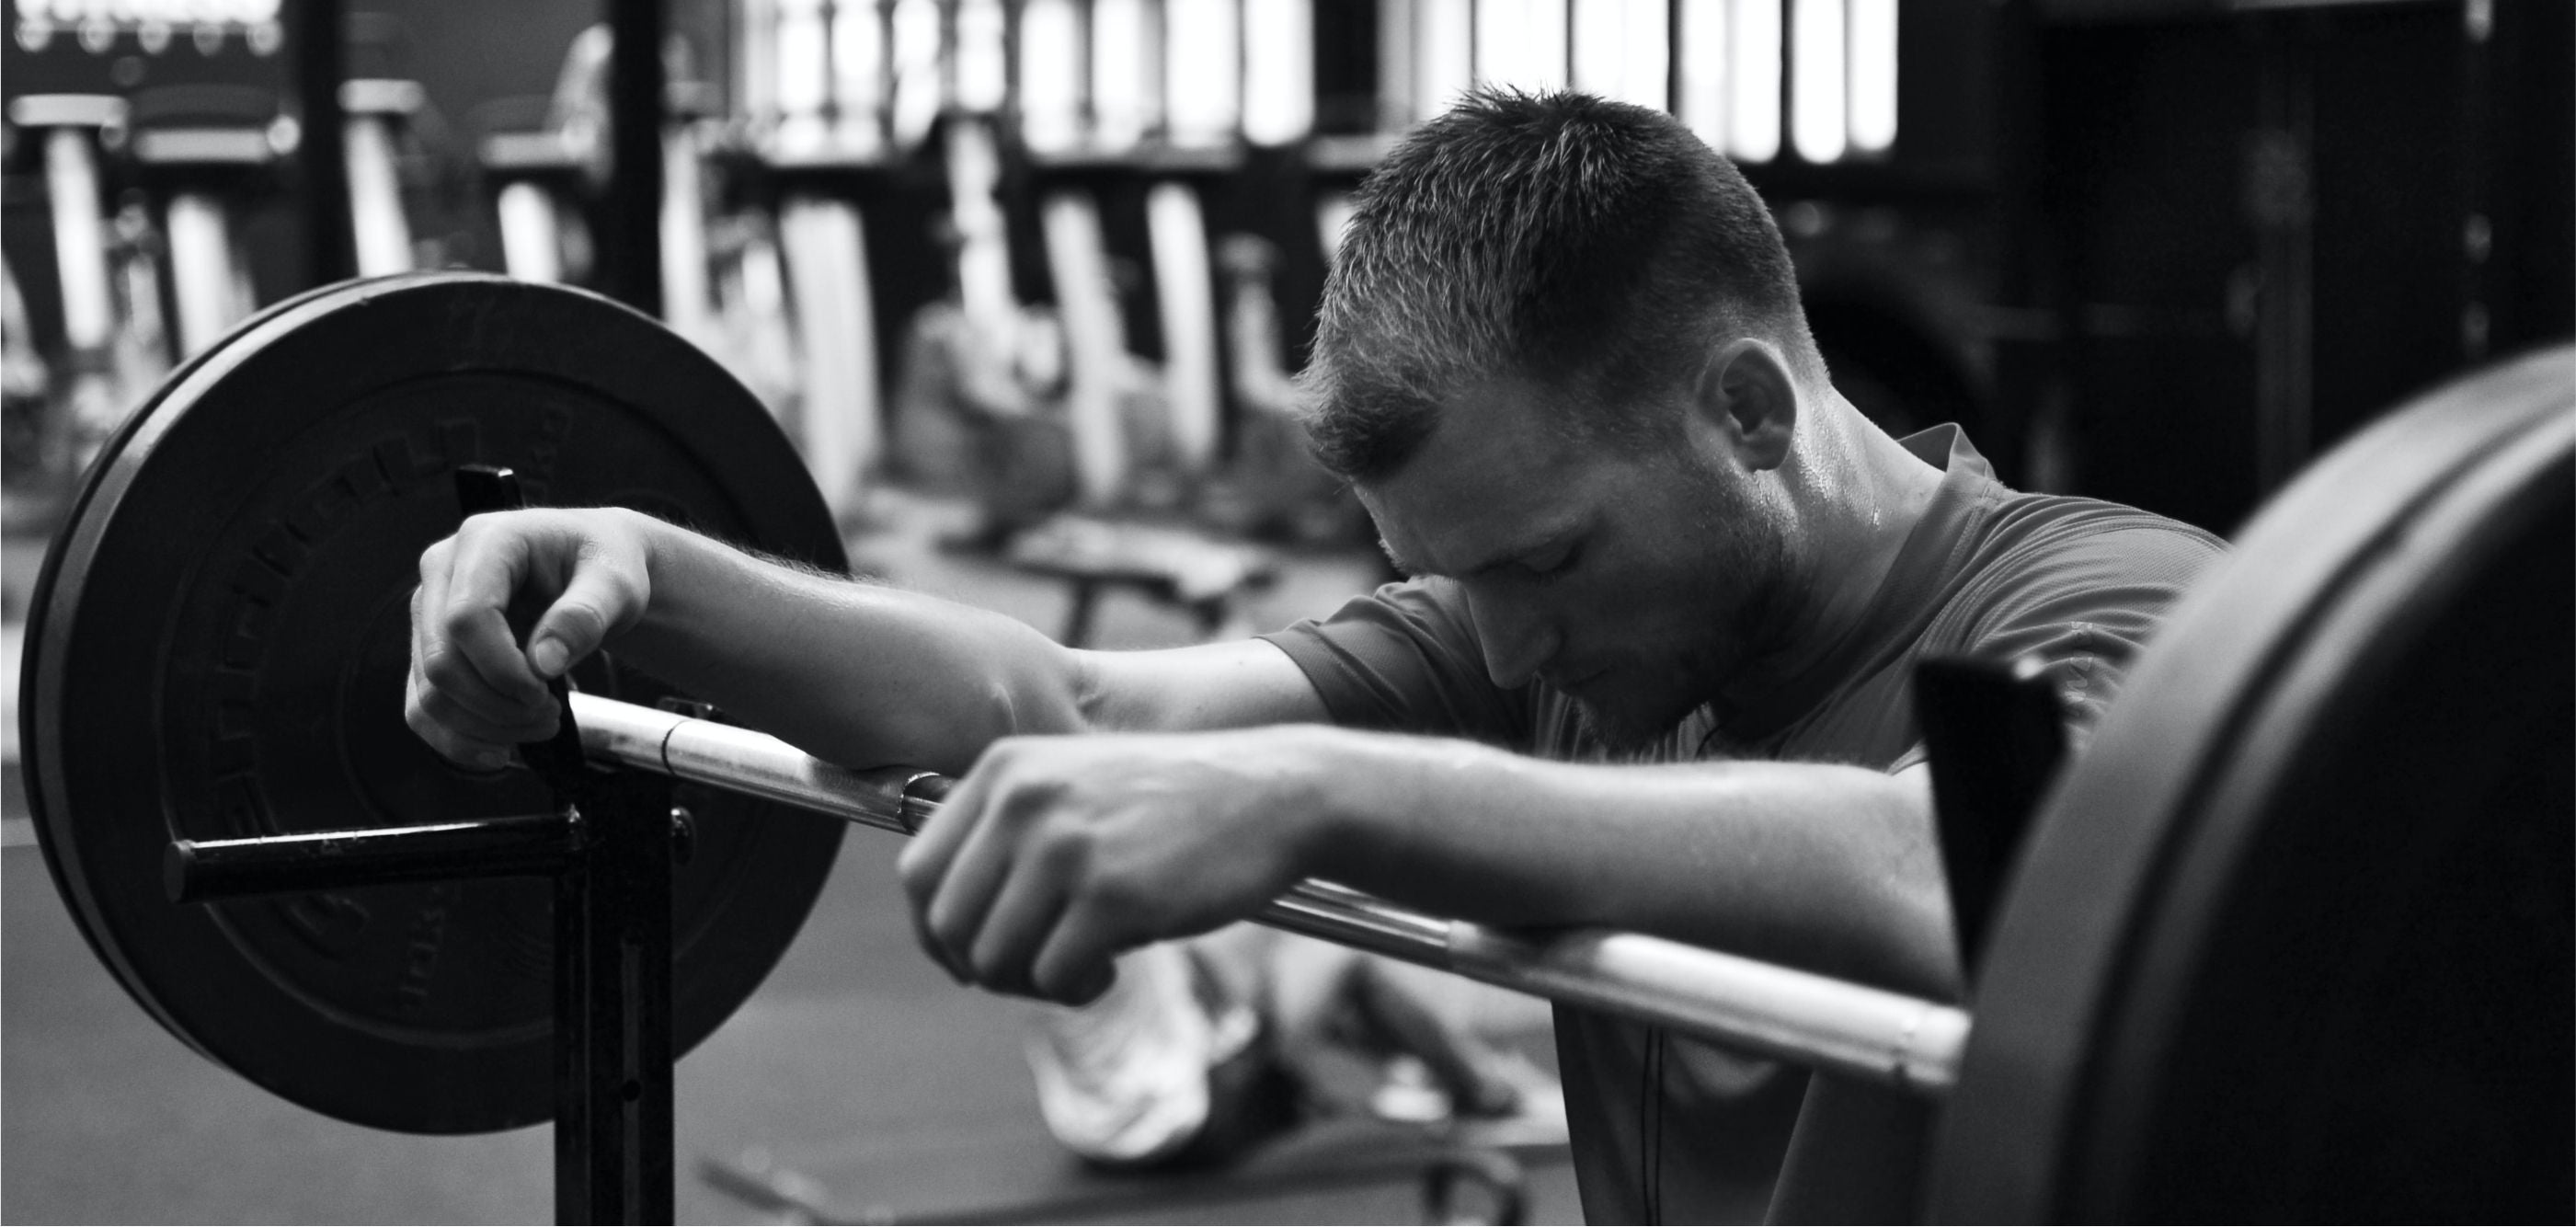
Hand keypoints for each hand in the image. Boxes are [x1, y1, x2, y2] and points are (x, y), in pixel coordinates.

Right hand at [406, 507, 656, 768]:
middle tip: (549, 715)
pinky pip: (422, 707)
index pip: (466, 618)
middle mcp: (442, 572)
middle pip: (440, 661)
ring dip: (483, 727)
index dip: (503, 669)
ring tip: (540, 725)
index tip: (545, 693)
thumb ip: (585, 615)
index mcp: (485, 541)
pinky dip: (458, 738)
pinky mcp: (429, 647)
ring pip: (429, 693)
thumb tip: (544, 664)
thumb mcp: (616, 583)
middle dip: (496, 704)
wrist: (594, 568)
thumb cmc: (604, 565)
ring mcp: (429, 612)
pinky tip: (501, 749)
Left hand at [898, 728, 1343, 1004]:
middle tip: (1037, 971)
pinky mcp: (1112, 895)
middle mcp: (1024, 801)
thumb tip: (943, 928)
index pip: (917, 874)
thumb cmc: (1174, 804)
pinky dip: (1076, 989)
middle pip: (949, 925)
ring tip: (1080, 969)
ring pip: (995, 959)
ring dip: (1032, 984)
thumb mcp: (1073, 787)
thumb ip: (1006, 834)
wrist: (1275, 794)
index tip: (973, 958)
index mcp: (1004, 769)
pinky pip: (1055, 976)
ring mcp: (1067, 846)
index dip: (935, 934)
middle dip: (985, 968)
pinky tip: (1111, 969)